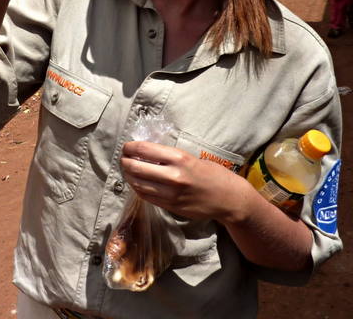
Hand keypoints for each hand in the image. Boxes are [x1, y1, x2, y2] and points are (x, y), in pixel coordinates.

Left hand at [120, 141, 249, 222]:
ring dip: (129, 176)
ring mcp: (171, 194)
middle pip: (136, 167)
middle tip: (123, 158)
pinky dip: (138, 188)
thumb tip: (145, 152)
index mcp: (179, 158)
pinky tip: (137, 183)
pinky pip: (146, 197)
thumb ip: (169, 157)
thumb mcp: (191, 158)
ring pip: (138, 184)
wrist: (228, 199)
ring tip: (128, 170)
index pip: (144, 149)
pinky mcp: (171, 207)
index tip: (126, 147)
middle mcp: (173, 176)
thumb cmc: (212, 174)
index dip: (130, 147)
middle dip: (125, 161)